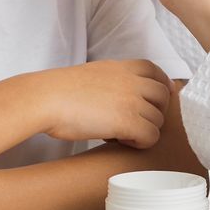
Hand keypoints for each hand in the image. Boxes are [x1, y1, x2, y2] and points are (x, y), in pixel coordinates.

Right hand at [33, 58, 171, 148]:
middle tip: (138, 122)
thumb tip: (123, 96)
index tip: (153, 102)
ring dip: (145, 129)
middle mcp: (131, 81)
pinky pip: (151, 136)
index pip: (157, 71)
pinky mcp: (127, 121)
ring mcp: (131, 100)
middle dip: (156, 111)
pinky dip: (140, 142)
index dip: (161, 87)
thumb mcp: (94, 74)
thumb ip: (114, 80)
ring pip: (158, 119)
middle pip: (164, 95)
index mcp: (122, 67)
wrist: (45, 99)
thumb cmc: (60, 91)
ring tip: (124, 134)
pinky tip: (122, 141)